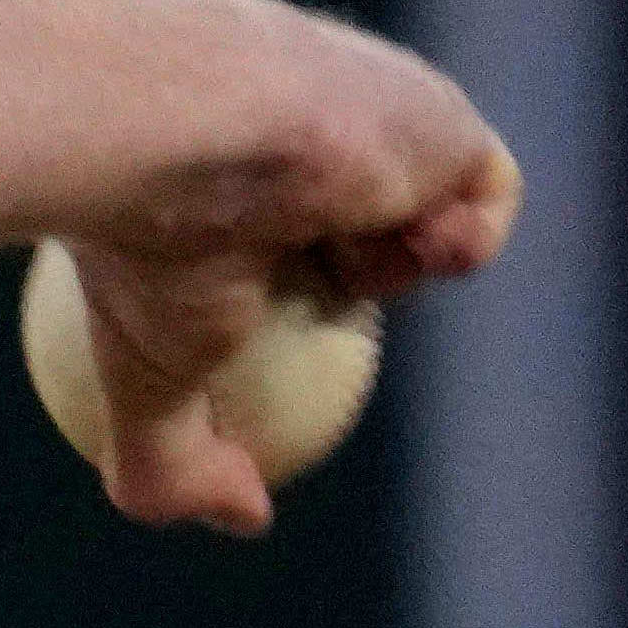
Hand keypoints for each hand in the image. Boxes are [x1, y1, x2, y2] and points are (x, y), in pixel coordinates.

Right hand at [71, 41, 517, 535]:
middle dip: (350, 278)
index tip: (273, 352)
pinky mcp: (440, 110)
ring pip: (423, 217)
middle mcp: (292, 133)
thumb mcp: (143, 381)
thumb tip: (244, 518)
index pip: (276, 242)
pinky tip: (398, 240)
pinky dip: (457, 240)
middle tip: (319, 314)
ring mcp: (369, 111)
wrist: (180, 128)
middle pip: (355, 225)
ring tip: (331, 258)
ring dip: (390, 267)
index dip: (293, 303)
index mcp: (217, 177)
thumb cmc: (147, 250)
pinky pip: (484, 192)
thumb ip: (172, 465)